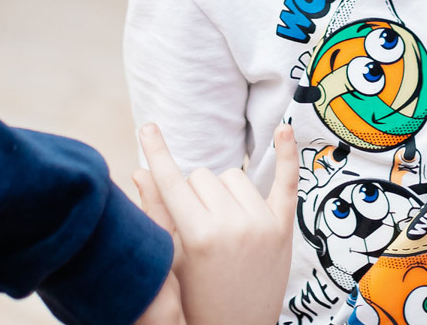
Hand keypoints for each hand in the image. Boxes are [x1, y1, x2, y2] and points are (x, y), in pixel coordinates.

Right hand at [132, 123, 297, 324]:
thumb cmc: (196, 300)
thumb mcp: (172, 262)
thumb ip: (157, 215)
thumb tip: (140, 172)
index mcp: (200, 236)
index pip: (173, 183)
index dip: (157, 153)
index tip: (147, 127)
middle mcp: (234, 226)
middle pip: (202, 176)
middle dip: (193, 193)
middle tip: (194, 223)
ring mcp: (263, 224)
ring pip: (233, 176)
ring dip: (222, 190)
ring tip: (220, 222)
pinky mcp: (284, 228)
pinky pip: (287, 182)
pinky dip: (287, 154)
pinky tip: (283, 129)